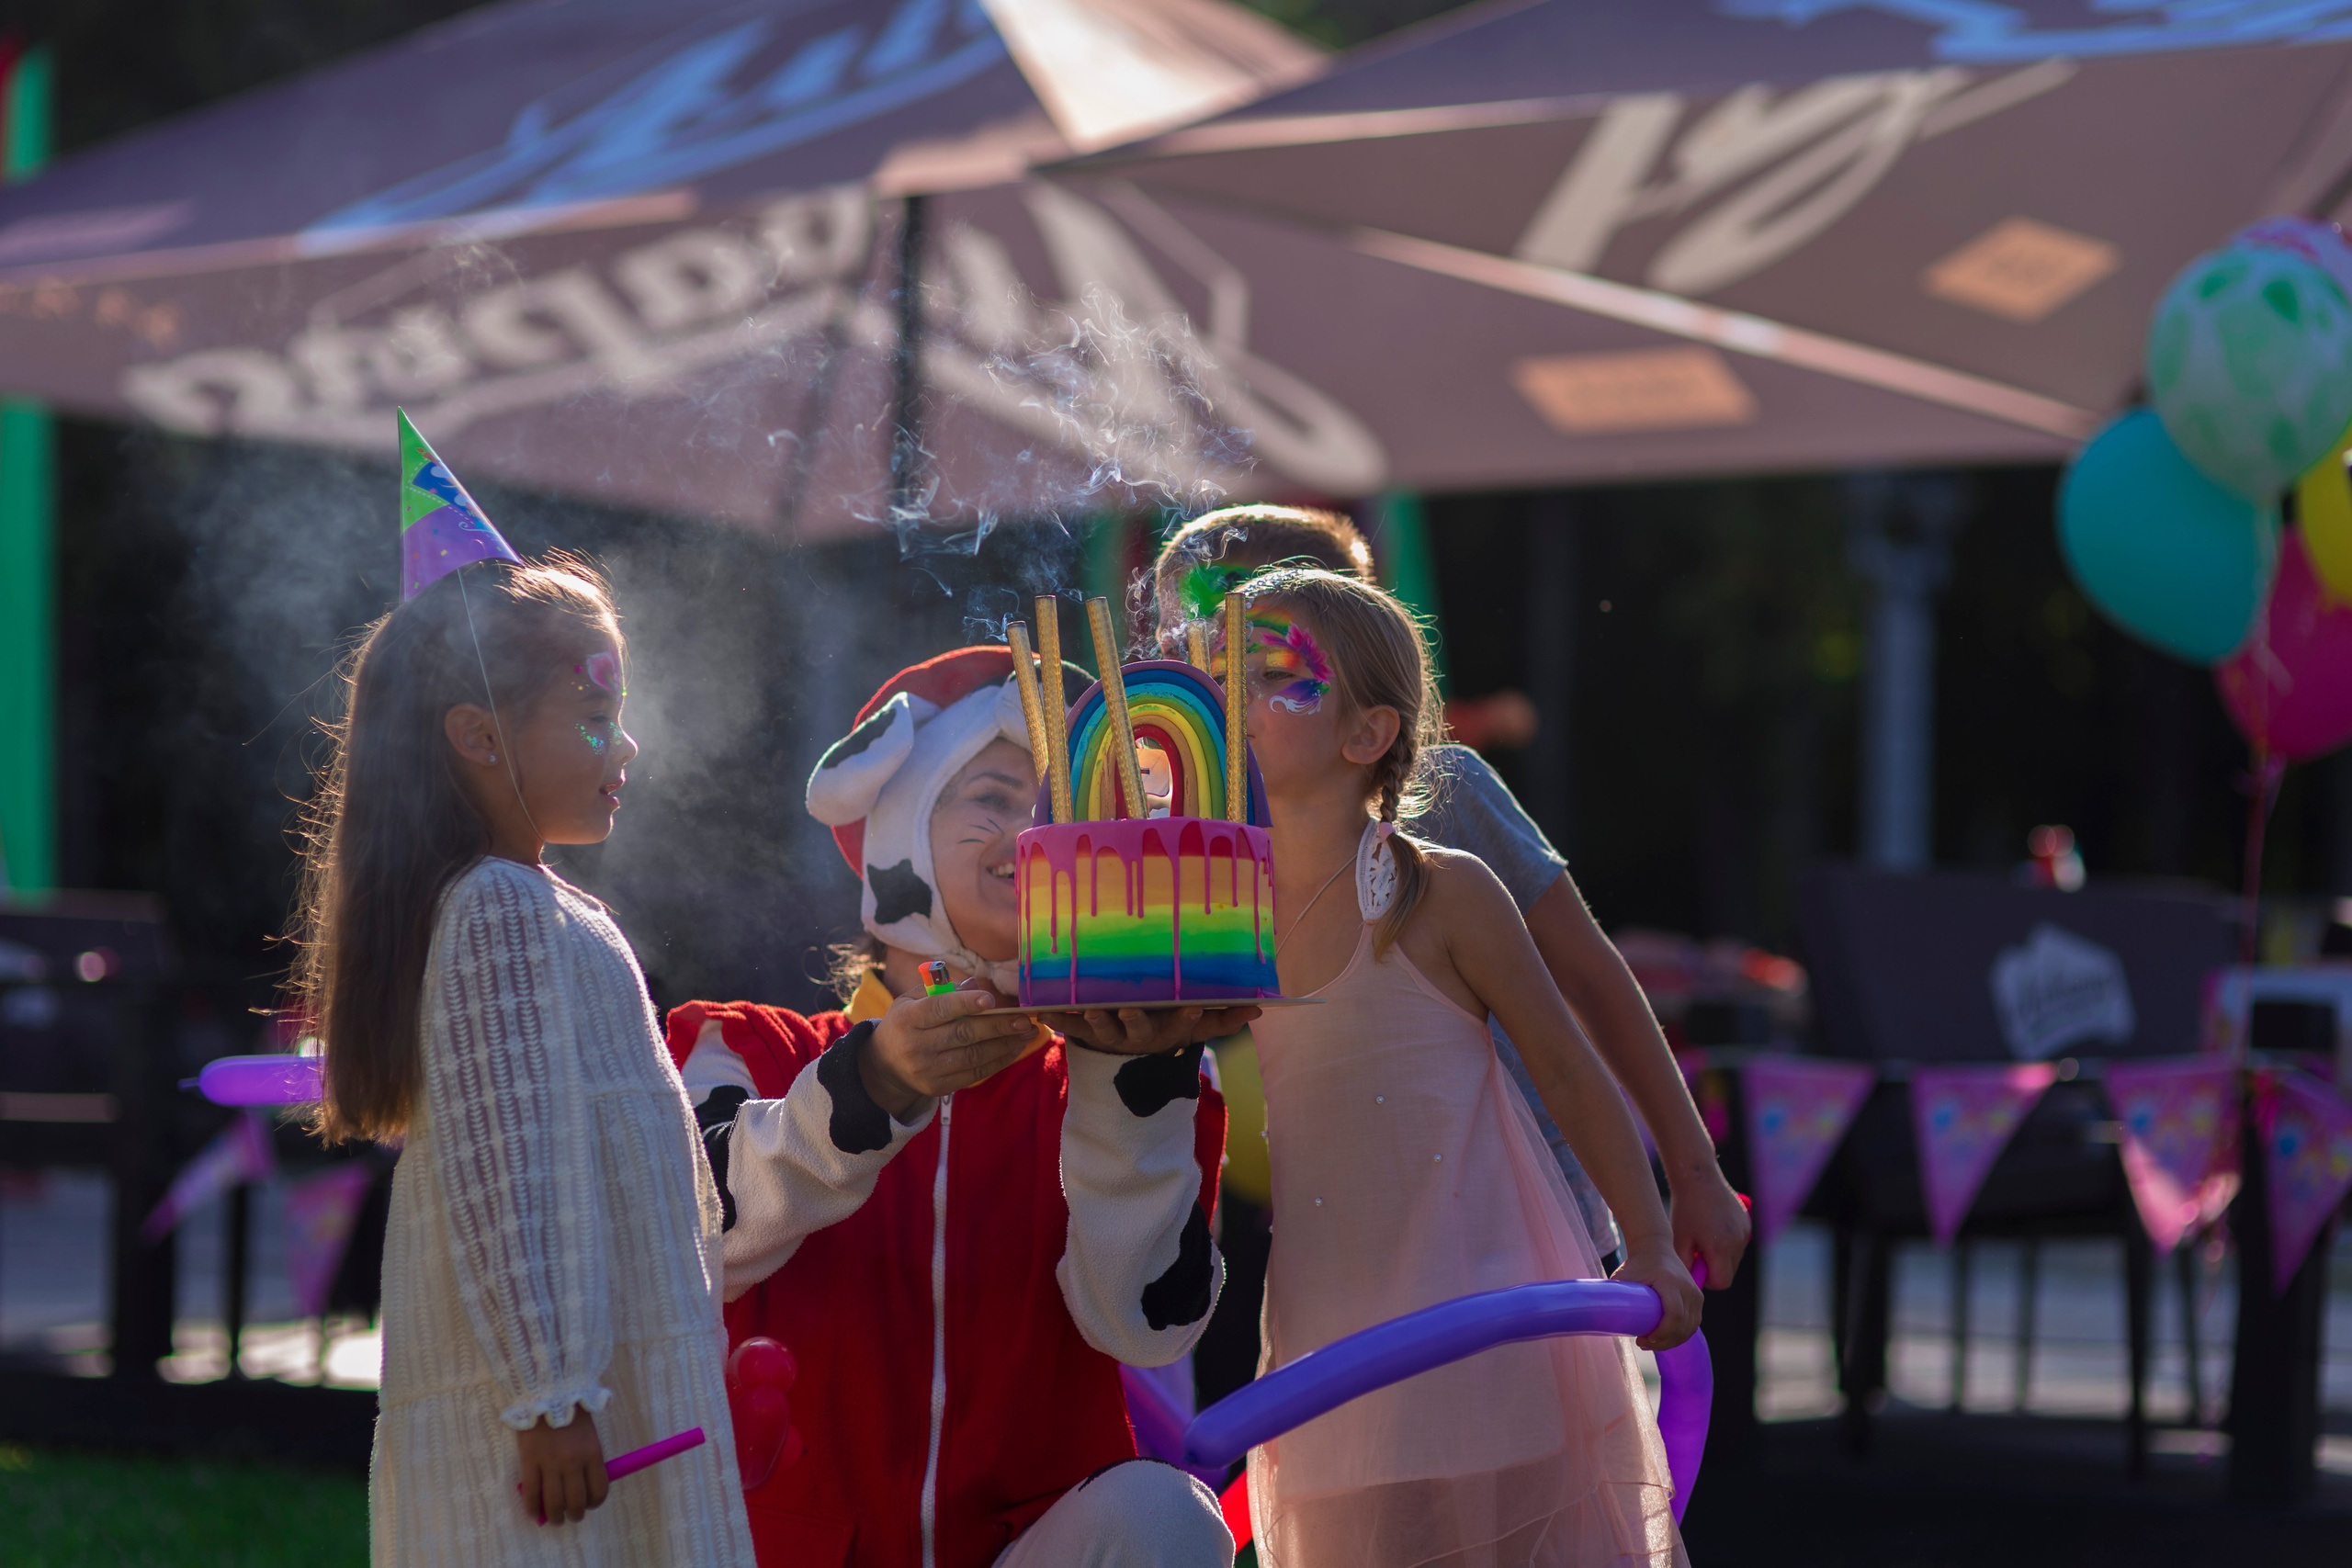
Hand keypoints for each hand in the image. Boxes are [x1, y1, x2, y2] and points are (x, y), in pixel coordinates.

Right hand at [516, 1407, 607, 1524]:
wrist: (546, 1392)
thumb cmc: (571, 1410)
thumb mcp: (590, 1432)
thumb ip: (590, 1457)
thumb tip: (586, 1483)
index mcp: (592, 1453)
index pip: (598, 1489)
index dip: (595, 1503)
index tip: (590, 1505)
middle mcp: (573, 1462)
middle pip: (576, 1501)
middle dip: (576, 1514)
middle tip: (573, 1516)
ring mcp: (550, 1464)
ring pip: (554, 1502)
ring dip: (556, 1516)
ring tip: (556, 1519)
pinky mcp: (529, 1462)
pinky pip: (531, 1494)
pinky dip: (533, 1508)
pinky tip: (535, 1512)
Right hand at [862, 986, 1048, 1114]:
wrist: (885, 1065)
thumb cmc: (905, 1023)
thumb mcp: (911, 1001)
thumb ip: (941, 990)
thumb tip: (975, 984)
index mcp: (908, 1018)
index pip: (939, 1009)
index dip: (965, 1004)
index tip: (991, 1000)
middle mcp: (916, 1046)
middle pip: (963, 1034)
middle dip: (998, 1026)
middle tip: (1024, 1019)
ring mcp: (927, 1070)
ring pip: (974, 1056)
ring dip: (1005, 1044)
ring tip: (1027, 1033)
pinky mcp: (938, 1087)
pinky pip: (975, 1074)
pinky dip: (998, 1060)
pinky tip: (1014, 1048)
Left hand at [1046, 1005, 1261, 1055]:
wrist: (1123, 1054)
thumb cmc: (1165, 1025)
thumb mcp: (1194, 1027)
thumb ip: (1224, 1019)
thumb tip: (1260, 1010)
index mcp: (1164, 1032)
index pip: (1181, 1028)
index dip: (1188, 1019)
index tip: (1195, 1006)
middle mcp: (1135, 1036)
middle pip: (1137, 1031)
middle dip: (1135, 1021)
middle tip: (1130, 1009)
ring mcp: (1107, 1036)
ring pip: (1100, 1031)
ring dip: (1094, 1020)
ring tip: (1088, 1008)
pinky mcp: (1081, 1032)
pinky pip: (1068, 1027)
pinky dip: (1056, 1018)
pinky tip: (1042, 1008)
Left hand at [1612, 1245, 1701, 1351]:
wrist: (1655, 1247)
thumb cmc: (1637, 1263)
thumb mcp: (1624, 1276)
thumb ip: (1616, 1295)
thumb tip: (1602, 1318)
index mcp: (1671, 1282)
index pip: (1674, 1315)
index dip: (1661, 1334)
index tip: (1643, 1339)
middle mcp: (1688, 1289)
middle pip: (1683, 1326)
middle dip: (1663, 1342)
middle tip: (1642, 1343)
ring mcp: (1696, 1295)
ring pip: (1689, 1328)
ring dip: (1671, 1341)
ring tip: (1650, 1342)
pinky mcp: (1697, 1300)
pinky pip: (1692, 1325)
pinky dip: (1679, 1335)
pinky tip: (1663, 1338)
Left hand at [1667, 1163, 1751, 1288]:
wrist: (1698, 1178)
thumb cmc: (1685, 1210)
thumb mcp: (1680, 1240)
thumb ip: (1686, 1265)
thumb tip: (1691, 1283)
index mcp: (1720, 1248)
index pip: (1722, 1282)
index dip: (1709, 1280)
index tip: (1697, 1268)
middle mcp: (1737, 1242)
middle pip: (1729, 1272)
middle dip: (1715, 1269)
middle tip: (1698, 1253)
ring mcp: (1744, 1232)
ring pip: (1734, 1259)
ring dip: (1721, 1256)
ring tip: (1704, 1238)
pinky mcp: (1747, 1224)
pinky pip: (1738, 1244)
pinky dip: (1728, 1243)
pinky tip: (1713, 1228)